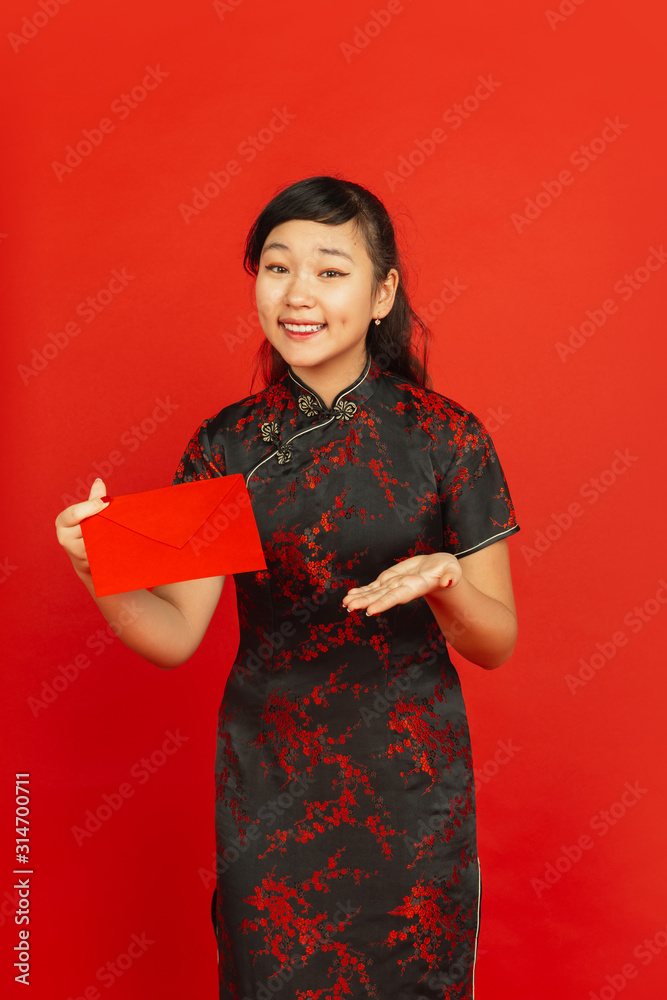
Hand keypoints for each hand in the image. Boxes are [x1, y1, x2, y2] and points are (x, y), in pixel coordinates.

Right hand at [55, 477, 109, 577]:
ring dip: (109, 533)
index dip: (91, 506)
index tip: (107, 501)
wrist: (88, 563)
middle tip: (115, 518)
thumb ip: (93, 500)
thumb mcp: (87, 515)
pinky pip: (103, 551)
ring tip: (117, 529)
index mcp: (62, 523)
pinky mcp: (88, 564)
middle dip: (102, 521)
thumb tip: (99, 481)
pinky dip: (112, 545)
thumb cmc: (89, 532)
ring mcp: (76, 553)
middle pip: (88, 526)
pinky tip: (119, 541)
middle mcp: (65, 539)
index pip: (74, 513)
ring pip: (96, 539)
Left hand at [342, 552, 462, 615]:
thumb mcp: (453, 571)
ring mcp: (394, 585)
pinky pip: (374, 587)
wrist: (439, 570)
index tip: (370, 611)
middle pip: (381, 597)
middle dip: (365, 602)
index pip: (397, 596)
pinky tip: (350, 595)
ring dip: (360, 598)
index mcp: (415, 587)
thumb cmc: (448, 571)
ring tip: (345, 603)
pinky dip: (362, 591)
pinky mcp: (390, 580)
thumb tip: (449, 581)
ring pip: (374, 593)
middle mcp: (402, 589)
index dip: (384, 603)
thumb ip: (451, 577)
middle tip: (349, 607)